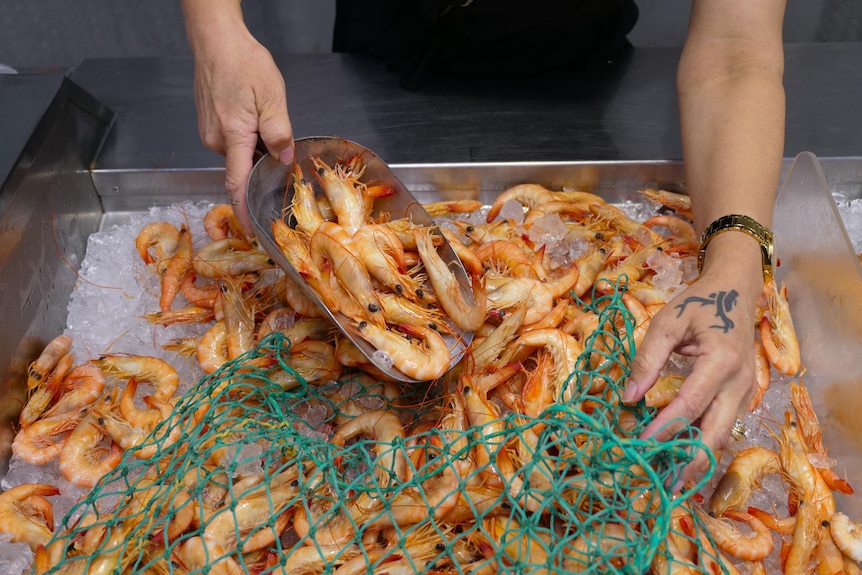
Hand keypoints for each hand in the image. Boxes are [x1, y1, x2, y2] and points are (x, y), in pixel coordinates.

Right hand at [191, 27, 293, 233]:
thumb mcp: (272, 97)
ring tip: (266, 120)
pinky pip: (232, 142)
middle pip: (244, 167)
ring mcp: (209, 132)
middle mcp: (216, 139)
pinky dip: (246, 138)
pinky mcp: (209, 125)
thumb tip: (284, 158)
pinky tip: (254, 116)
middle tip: (282, 148)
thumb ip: (279, 132)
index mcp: (232, 136)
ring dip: (256, 147)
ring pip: (240, 153)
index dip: (244, 209)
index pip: (236, 183)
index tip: (252, 230)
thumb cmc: (243, 63)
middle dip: (263, 164)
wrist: (216, 40)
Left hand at [623, 264, 761, 489]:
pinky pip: (723, 426)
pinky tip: (684, 461)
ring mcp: (745, 391)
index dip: (665, 427)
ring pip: (723, 435)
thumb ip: (647, 357)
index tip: (641, 444)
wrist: (737, 290)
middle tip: (664, 485)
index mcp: (723, 360)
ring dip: (698, 460)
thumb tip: (628, 397)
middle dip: (690, 461)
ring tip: (673, 484)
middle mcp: (740, 382)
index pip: (690, 403)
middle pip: (716, 432)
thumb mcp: (668, 321)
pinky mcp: (742, 396)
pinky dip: (704, 445)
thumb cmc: (699, 303)